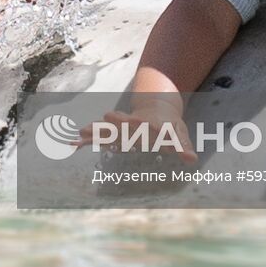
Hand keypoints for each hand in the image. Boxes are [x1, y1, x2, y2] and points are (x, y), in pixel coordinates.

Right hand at [77, 101, 196, 163]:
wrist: (157, 107)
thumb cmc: (170, 125)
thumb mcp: (179, 135)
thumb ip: (183, 147)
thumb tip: (192, 159)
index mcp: (151, 125)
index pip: (147, 127)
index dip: (144, 127)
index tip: (138, 123)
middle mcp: (134, 124)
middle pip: (124, 123)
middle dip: (116, 122)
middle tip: (106, 117)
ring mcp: (123, 127)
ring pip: (108, 129)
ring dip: (96, 131)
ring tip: (80, 134)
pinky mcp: (115, 132)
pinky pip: (100, 137)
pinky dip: (87, 140)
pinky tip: (73, 144)